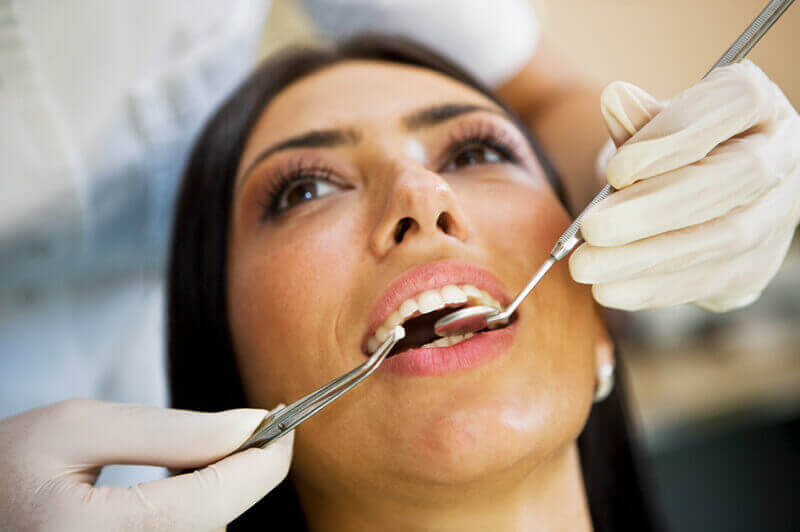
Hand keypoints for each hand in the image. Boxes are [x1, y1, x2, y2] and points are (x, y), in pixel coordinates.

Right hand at [0, 398, 292, 530]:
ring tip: (188, 464)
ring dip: (212, 494)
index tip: (284, 420)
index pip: (226, 495)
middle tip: (241, 432)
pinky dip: (190, 516)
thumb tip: (250, 425)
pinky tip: (173, 495)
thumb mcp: (75, 429)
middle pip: (221, 518)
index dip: (267, 455)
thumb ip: (171, 430)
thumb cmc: (4, 471)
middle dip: (236, 470)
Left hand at [570, 60, 799, 310]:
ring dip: (648, 256)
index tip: (617, 171)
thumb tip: (615, 97)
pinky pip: (711, 280)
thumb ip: (636, 120)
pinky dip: (654, 287)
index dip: (677, 136)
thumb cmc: (666, 152)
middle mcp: (783, 154)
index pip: (737, 103)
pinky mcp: (757, 265)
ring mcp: (778, 214)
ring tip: (586, 264)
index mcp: (759, 105)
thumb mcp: (650, 129)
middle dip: (658, 208)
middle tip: (592, 228)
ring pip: (726, 236)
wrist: (688, 200)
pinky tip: (609, 289)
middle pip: (738, 177)